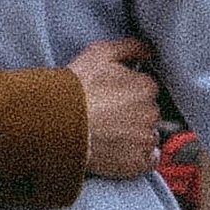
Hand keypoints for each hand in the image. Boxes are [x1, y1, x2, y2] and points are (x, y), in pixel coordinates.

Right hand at [69, 37, 162, 181]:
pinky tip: (121, 150)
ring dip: (136, 135)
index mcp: (146, 86)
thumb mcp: (100, 54)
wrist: (57, 124)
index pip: (147, 88)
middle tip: (108, 116)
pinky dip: (140, 157)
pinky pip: (150, 160)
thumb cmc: (76, 88)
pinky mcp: (138, 162)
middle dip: (134, 113)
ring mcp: (145, 139)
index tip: (112, 96)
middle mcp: (152, 112)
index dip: (129, 91)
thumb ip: (130, 47)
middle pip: (149, 111)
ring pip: (148, 135)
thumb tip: (149, 51)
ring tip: (110, 134)